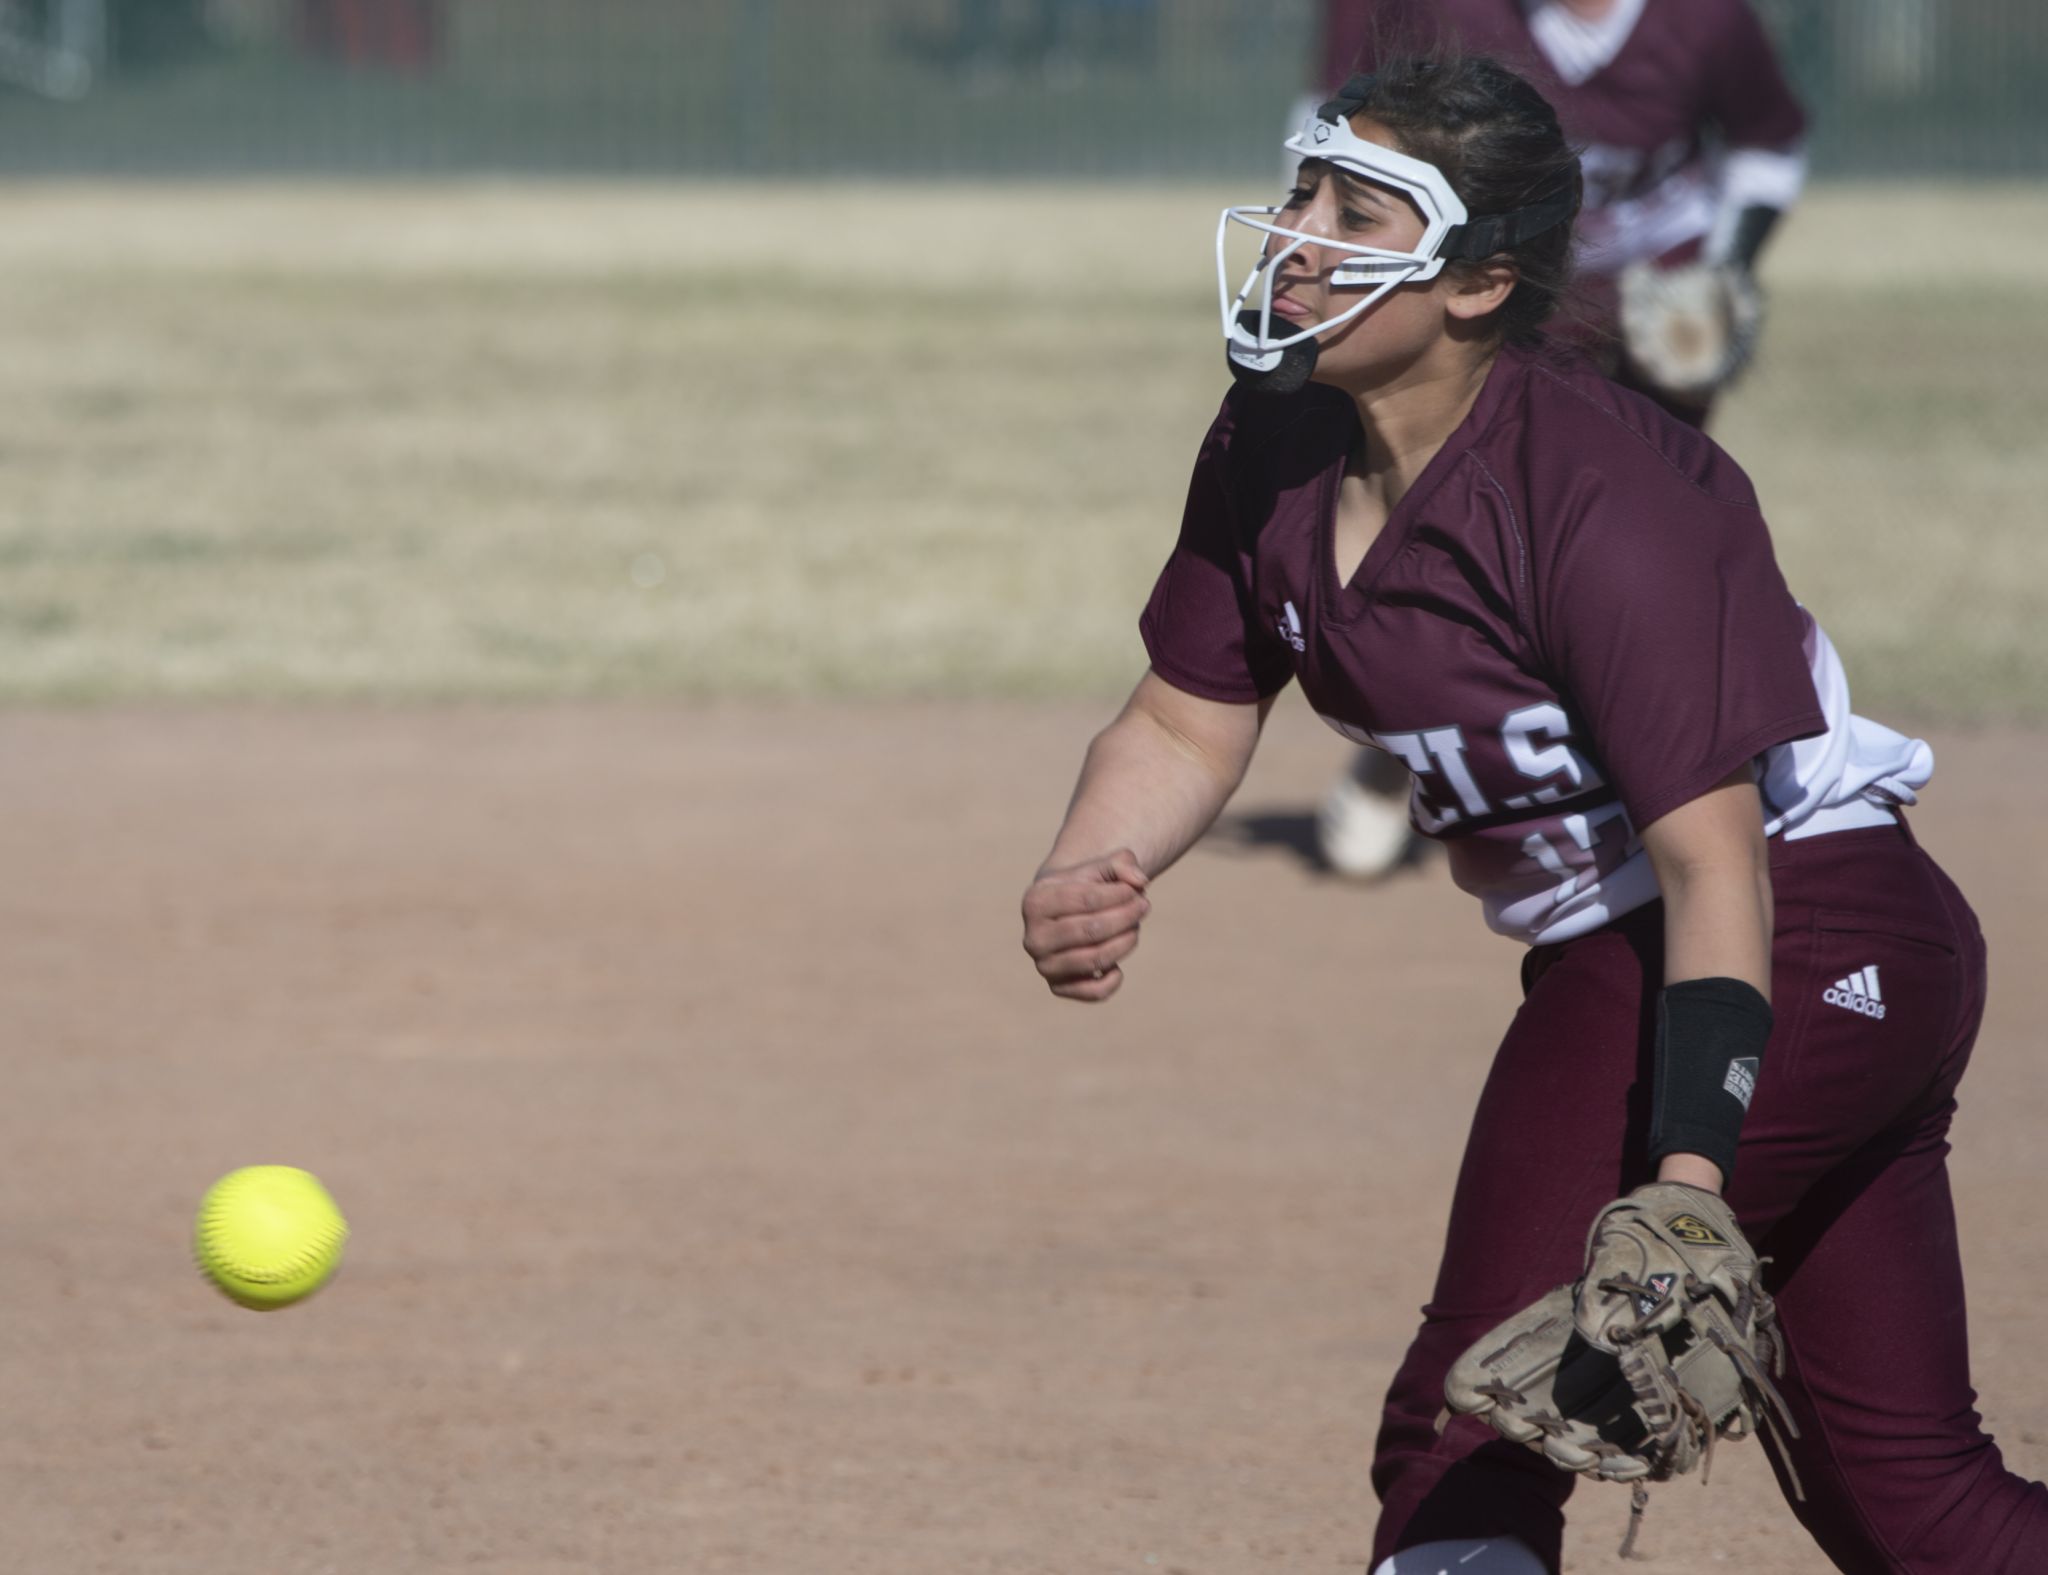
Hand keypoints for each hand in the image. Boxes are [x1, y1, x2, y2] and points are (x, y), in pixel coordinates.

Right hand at [1020, 849, 1149, 1001]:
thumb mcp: (1099, 867)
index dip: (1121, 894)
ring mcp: (1043, 966)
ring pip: (1096, 959)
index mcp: (1035, 901)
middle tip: (1143, 906)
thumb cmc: (1085, 886)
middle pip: (1091, 930)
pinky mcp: (1058, 988)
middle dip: (1126, 917)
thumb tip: (1139, 881)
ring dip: (1126, 942)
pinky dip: (1114, 977)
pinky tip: (1117, 962)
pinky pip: (1094, 992)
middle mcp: (1033, 938)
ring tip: (1135, 928)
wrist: (1064, 912)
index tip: (1137, 889)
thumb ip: (1121, 863)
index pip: (1087, 899)